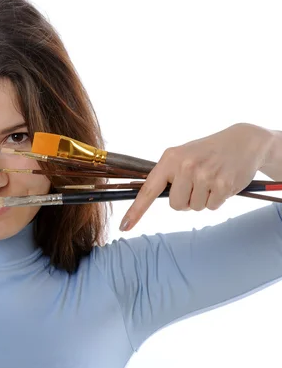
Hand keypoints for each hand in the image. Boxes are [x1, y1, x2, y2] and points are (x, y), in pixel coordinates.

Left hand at [120, 123, 274, 230]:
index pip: (148, 190)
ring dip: (203, 199)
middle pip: (175, 205)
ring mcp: (204, 175)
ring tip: (211, 180)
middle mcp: (185, 166)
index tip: (124, 226)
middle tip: (197, 183)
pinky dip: (217, 200)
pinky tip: (222, 182)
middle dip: (186, 200)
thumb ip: (168, 176)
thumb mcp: (182, 156)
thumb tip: (152, 198)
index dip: (136, 210)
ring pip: (194, 208)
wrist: (243, 141)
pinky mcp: (222, 184)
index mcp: (169, 159)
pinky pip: (212, 206)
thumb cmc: (206, 152)